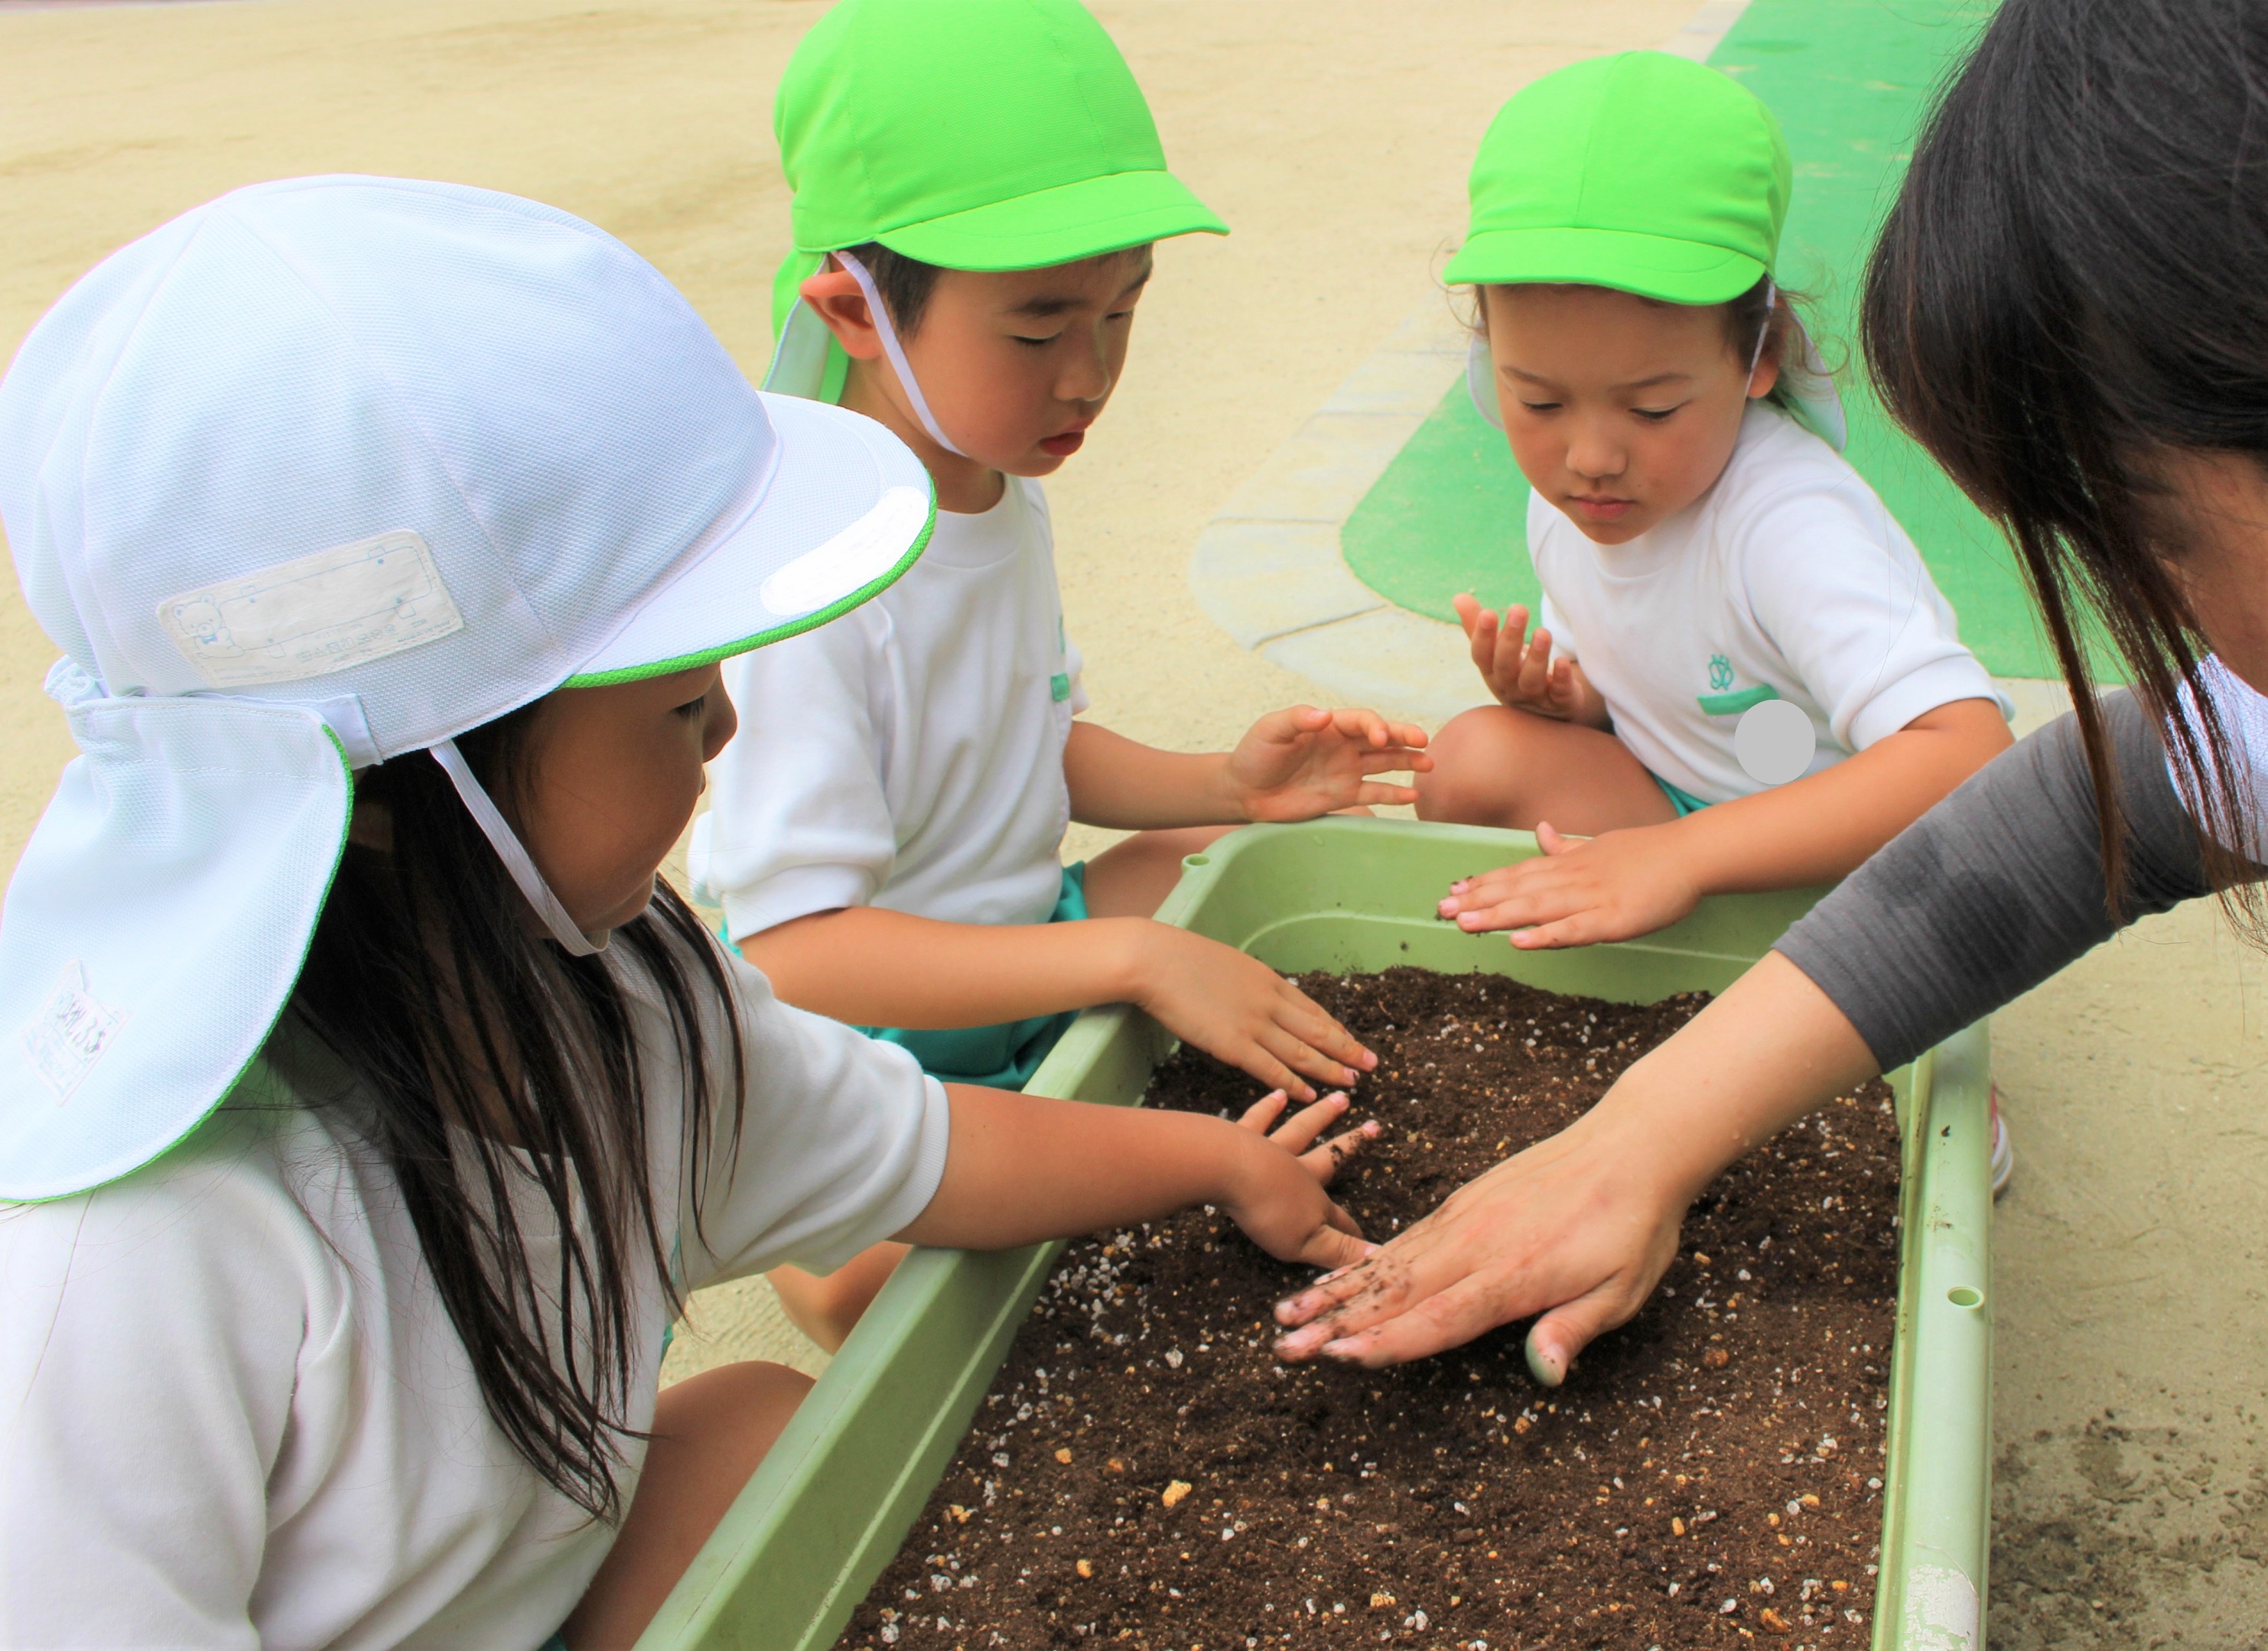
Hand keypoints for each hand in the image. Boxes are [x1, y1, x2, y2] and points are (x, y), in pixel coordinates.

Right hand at [1131, 923, 1376, 1100]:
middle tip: (1372, 1065)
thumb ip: (1249, 985)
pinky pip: (1272, 1070)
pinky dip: (1294, 1084)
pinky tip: (1310, 1094)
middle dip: (1348, 1050)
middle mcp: (1270, 1002)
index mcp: (1269, 980)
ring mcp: (1254, 1024)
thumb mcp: (1229, 965)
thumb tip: (1260, 996)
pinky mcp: (1233, 1045)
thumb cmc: (1182, 960)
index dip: (1337, 1030)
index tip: (1354, 1042)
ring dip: (1330, 1069)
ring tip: (1352, 1082)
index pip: (1313, 1010)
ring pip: (1303, 1053)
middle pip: (1319, 1031)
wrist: (1157, 961)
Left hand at [1217, 1109, 1374, 1270]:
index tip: (1372, 1229)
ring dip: (1321, 1115)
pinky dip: (1268, 1107)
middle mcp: (1297, 1170)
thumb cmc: (1266, 1210)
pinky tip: (1278, 1095)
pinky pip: (1259, 1119)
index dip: (1354, 1230)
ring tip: (1339, 1098)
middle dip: (1353, 1145)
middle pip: (1330, 1157)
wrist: (1227, 1169)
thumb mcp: (1306, 1242)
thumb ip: (1341, 1251)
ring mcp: (1270, 1149)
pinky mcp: (1241, 1136)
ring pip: (1301, 1129)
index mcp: (1311, 1202)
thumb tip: (1379, 1257)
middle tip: (1374, 1125)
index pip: (1339, 1221)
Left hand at [1221, 706, 1430, 821]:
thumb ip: (1296, 720)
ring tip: (1428, 764)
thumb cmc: (1254, 755)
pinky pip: (1373, 793)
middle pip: (1380, 739)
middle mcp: (1342, 746)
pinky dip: (1393, 794)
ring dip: (1406, 762)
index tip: (1381, 738)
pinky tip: (1412, 794)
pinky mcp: (1341, 796)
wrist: (1244, 791)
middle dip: (1403, 737)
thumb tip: (1325, 714)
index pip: (1362, 721)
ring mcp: (1344, 771)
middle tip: (1423, 741)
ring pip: (1384, 764)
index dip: (1376, 726)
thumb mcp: (1270, 731)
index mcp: (1328, 726)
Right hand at [1268, 1112, 1684, 1377]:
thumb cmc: (1634, 1226)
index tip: (1338, 1356)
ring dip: (1336, 1290)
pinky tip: (1337, 1278)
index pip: (1440, 1316)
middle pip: (1396, 1289)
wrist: (1632, 1145)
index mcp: (1515, 1273)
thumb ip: (1574, 1329)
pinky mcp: (1463, 1201)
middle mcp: (1478, 1243)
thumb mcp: (1624, 1289)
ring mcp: (1464, 1218)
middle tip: (1284, 1347)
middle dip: (1335, 1321)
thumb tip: (1544, 1374)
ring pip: (1389, 1260)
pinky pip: (1404, 1238)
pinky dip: (1364, 1260)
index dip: (1388, 1341)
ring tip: (1285, 1313)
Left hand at [1437, 820, 1702, 948]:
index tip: (1453, 891)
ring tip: (1464, 924)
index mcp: (1569, 864)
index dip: (1484, 883)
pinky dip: (1545, 935)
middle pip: (1518, 890)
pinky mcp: (1613, 919)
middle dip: (1478, 900)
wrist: (1691, 854)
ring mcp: (1591, 898)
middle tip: (1441, 910)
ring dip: (1498, 915)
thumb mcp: (1599, 844)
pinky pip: (1574, 929)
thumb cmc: (1648, 853)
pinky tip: (1519, 941)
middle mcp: (1572, 879)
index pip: (1518, 873)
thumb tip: (1541, 832)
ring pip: (1537, 907)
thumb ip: (1567, 846)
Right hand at [1455, 594, 1584, 720]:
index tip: (1488, 612)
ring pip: (1531, 680)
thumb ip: (1478, 625)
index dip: (1482, 636)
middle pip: (1506, 665)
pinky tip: (1562, 662)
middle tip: (1519, 609)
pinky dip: (1561, 680)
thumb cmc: (1515, 672)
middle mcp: (1509, 686)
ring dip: (1536, 657)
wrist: (1544, 709)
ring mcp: (1533, 697)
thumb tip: (1459, 596)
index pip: (1481, 655)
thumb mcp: (1495, 651)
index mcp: (1491, 671)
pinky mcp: (1559, 702)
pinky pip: (1559, 694)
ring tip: (1543, 632)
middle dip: (1511, 639)